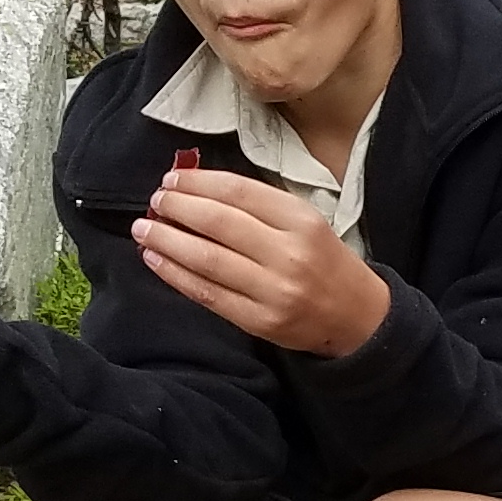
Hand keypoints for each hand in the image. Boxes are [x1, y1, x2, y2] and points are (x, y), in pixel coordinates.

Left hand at [135, 167, 390, 354]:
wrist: (357, 317)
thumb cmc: (325, 262)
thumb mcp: (306, 223)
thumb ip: (259, 207)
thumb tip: (197, 189)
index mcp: (302, 221)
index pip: (239, 192)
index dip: (199, 183)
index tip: (172, 179)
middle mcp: (289, 254)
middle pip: (219, 223)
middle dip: (177, 207)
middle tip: (156, 201)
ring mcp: (274, 290)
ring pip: (207, 259)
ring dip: (167, 240)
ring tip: (143, 227)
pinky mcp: (260, 321)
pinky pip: (207, 293)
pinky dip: (175, 274)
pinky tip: (155, 258)